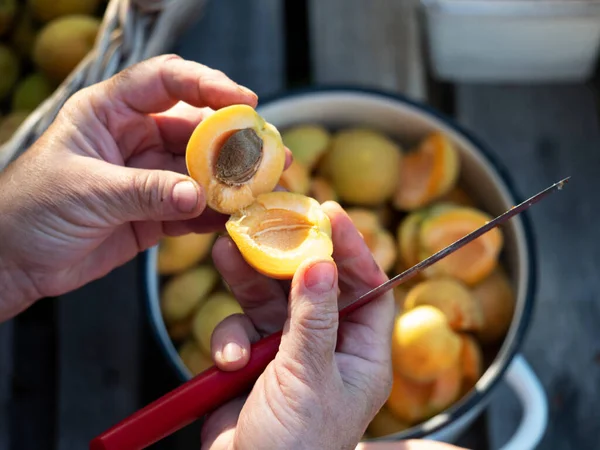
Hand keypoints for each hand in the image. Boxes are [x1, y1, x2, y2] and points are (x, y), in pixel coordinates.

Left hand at [0, 54, 290, 320]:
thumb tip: (197, 195)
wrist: (12, 263)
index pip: (165, 82)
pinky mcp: (154, 212)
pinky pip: (193, 208)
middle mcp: (134, 139)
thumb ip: (145, 192)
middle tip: (270, 152)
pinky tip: (235, 217)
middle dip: (234, 141)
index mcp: (109, 114)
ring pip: (200, 171)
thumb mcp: (86, 192)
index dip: (207, 85)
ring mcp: (147, 176)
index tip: (244, 99)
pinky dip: (215, 214)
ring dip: (232, 180)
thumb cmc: (29, 211)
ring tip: (266, 187)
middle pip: (195, 130)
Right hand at [201, 201, 395, 449]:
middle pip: (312, 286)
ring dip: (247, 281)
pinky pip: (240, 331)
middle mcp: (327, 347)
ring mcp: (288, 353)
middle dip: (287, 257)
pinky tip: (228, 362)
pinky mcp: (253, 361)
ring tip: (226, 253)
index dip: (352, 249)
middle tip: (268, 223)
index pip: (369, 288)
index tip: (330, 215)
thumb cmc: (296, 448)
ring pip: (269, 301)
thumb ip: (313, 319)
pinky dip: (229, 340)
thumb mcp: (309, 378)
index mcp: (360, 354)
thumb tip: (321, 264)